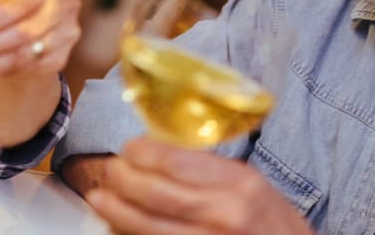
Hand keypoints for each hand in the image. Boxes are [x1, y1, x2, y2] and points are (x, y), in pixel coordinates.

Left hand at [84, 138, 313, 234]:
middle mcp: (224, 214)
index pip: (177, 162)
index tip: (130, 147)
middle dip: (123, 179)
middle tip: (110, 170)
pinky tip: (119, 226)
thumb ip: (212, 171)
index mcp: (239, 184)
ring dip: (117, 211)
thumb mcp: (253, 186)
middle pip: (156, 193)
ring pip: (149, 226)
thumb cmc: (274, 225)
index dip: (144, 153)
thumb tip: (162, 153)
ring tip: (100, 199)